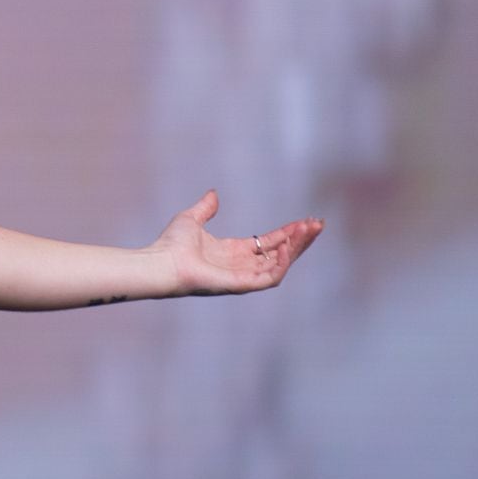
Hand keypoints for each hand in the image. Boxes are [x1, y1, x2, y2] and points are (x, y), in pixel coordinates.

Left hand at [148, 190, 323, 296]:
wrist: (160, 261)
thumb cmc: (170, 245)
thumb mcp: (191, 219)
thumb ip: (206, 208)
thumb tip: (214, 194)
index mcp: (233, 252)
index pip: (269, 242)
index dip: (288, 232)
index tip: (306, 221)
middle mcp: (241, 265)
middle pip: (280, 253)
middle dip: (301, 239)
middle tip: (318, 224)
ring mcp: (243, 276)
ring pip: (280, 264)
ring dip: (297, 248)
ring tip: (310, 230)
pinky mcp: (241, 284)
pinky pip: (270, 277)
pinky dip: (282, 263)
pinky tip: (289, 245)